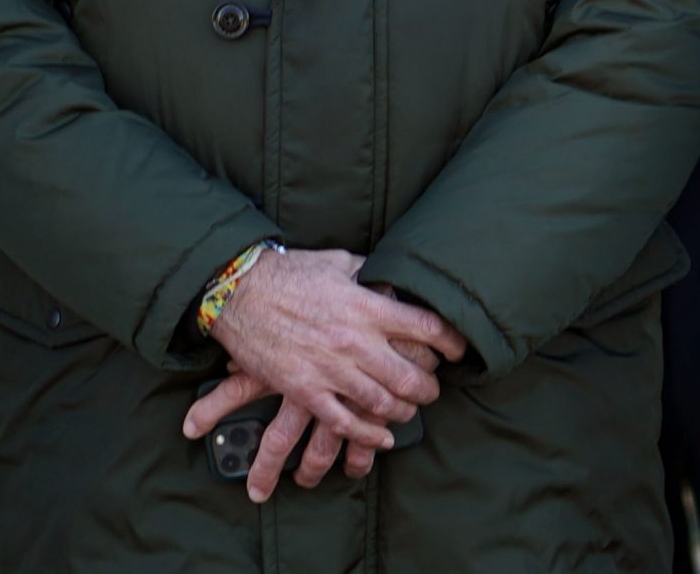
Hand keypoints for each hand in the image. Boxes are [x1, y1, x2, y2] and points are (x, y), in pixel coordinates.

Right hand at [182, 249, 466, 501]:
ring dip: (403, 411)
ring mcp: (329, 369)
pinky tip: (381, 438)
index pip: (427, 327)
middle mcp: (355, 342)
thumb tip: (394, 277)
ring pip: (381, 403)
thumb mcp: (340, 263)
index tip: (459, 350)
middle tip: (434, 390)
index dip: (451, 341)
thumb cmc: (291, 272)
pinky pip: (341, 421)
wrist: (240, 292)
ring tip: (410, 409)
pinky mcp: (304, 390)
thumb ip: (372, 274)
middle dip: (428, 387)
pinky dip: (366, 434)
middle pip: (409, 375)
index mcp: (368, 307)